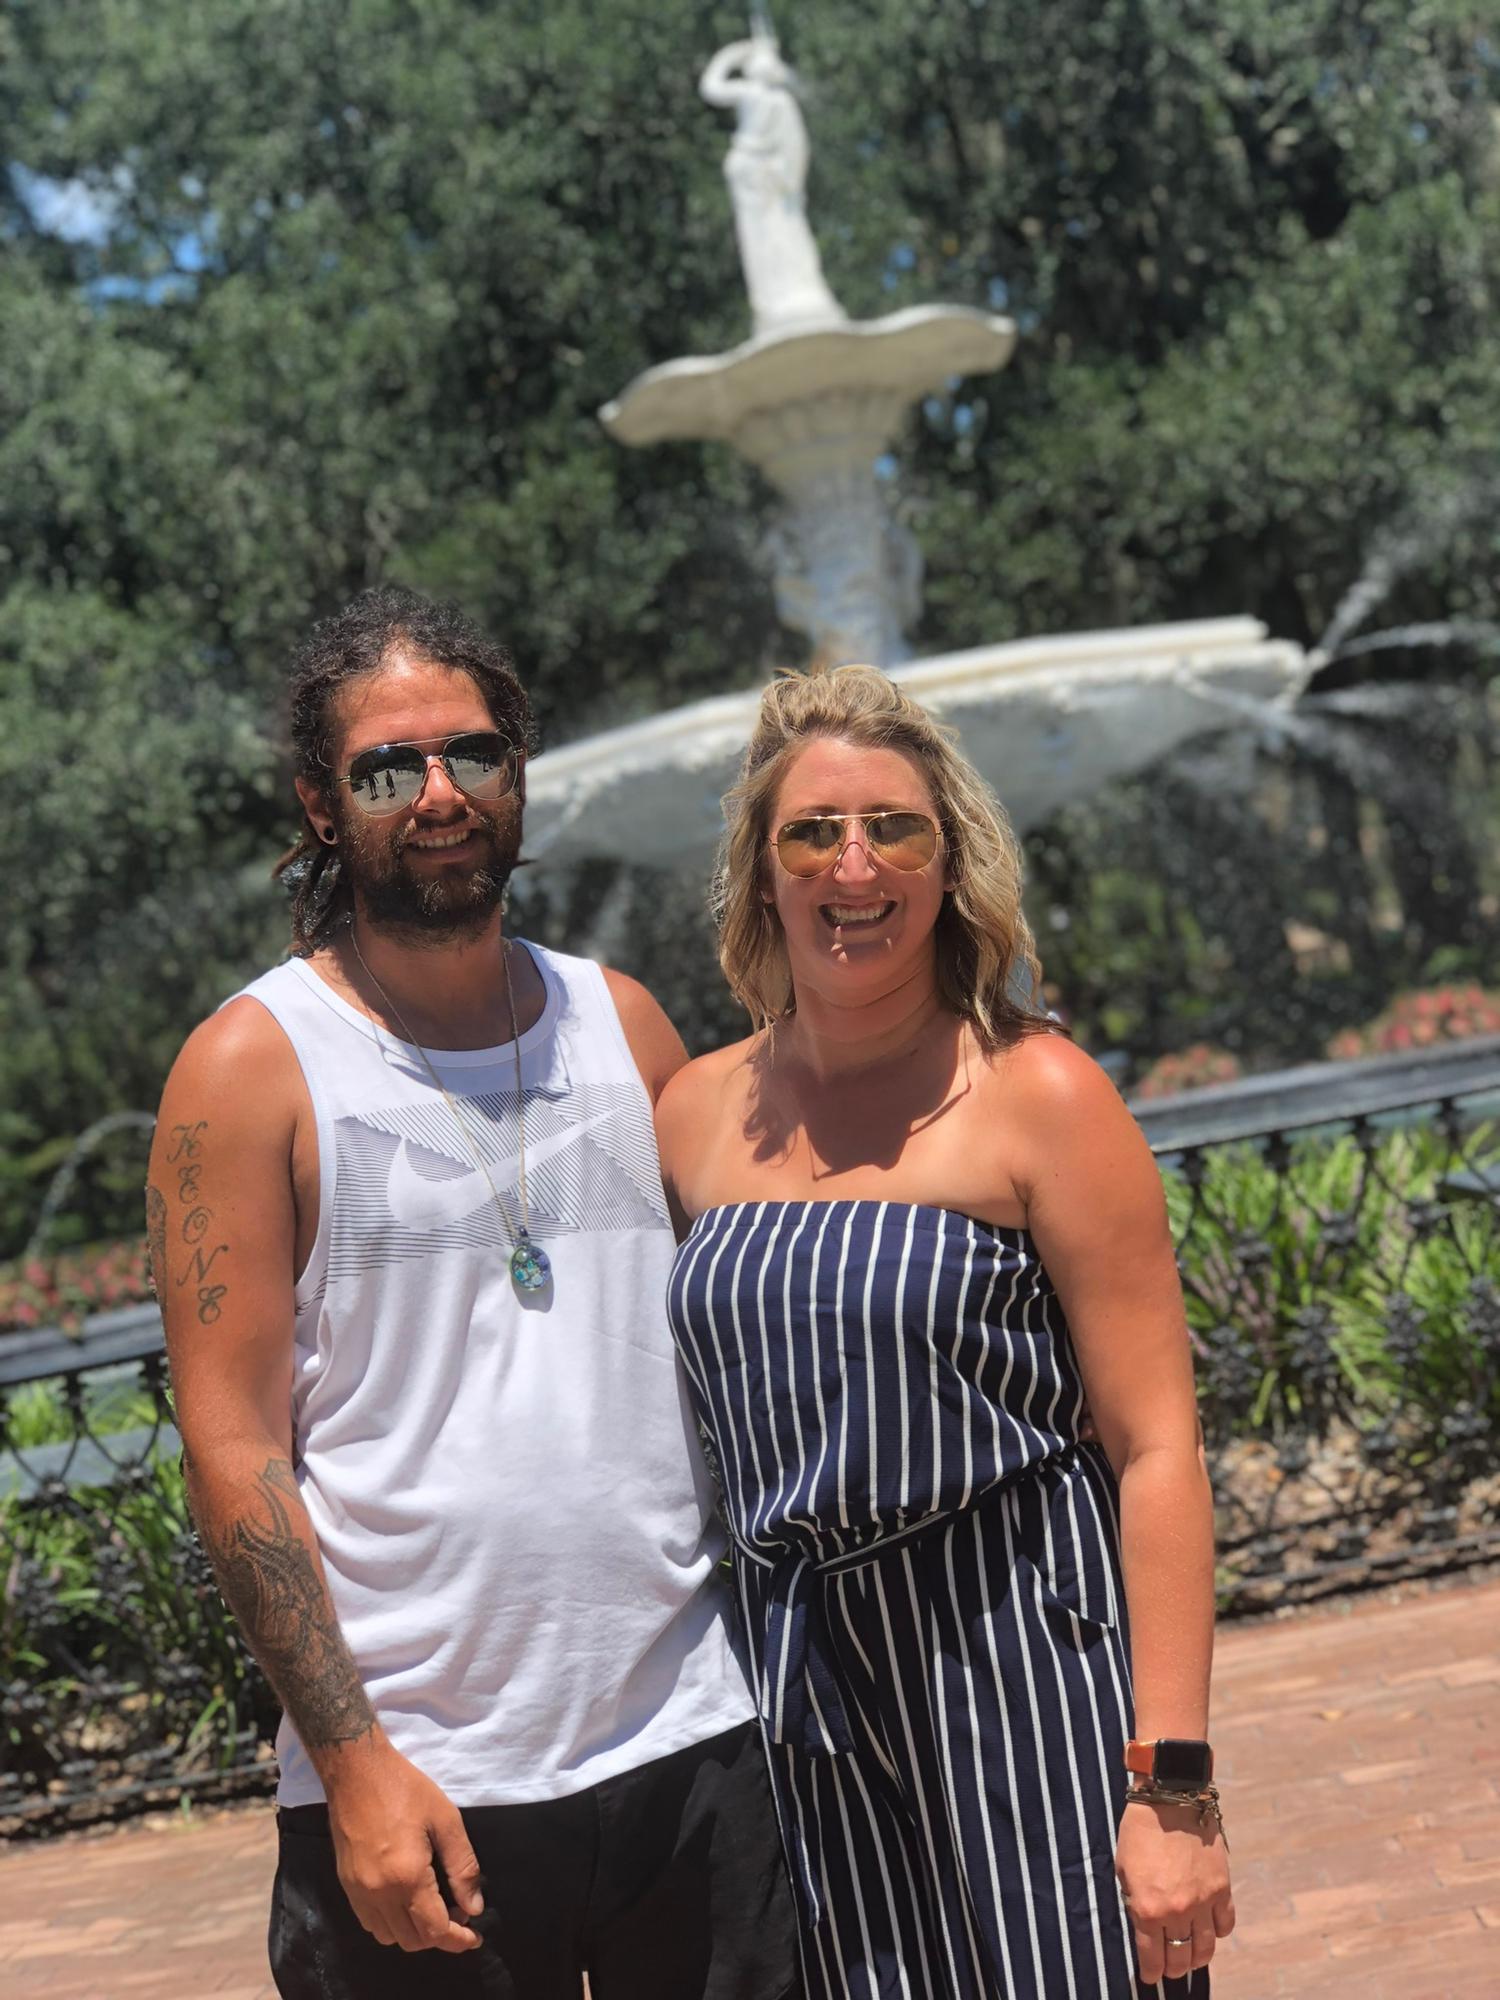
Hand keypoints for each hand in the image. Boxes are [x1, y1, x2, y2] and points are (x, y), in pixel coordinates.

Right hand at [323, 1739, 483, 1952]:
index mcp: (407, 1877)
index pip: (435, 1930)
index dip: (458, 1940)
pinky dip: (391, 1924)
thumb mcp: (446, 1820)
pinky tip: (406, 1901)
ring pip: (389, 1937)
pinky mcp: (347, 1886)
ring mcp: (359, 1893)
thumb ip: (463, 1867)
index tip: (475, 1937)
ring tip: (433, 1909)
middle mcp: (379, 1894)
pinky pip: (370, 1923)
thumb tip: (474, 1907)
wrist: (356, 1772)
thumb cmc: (405, 1789)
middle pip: (412, 1941)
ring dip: (414, 1933)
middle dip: (439, 1936)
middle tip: (458, 1914)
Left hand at [1116, 1795, 1233, 1985]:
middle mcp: (1178, 1912)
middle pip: (1180, 1958)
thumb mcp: (1124, 1869)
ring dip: (1197, 1959)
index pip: (1151, 1957)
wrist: (1170, 1799)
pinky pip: (1225, 1925)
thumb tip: (1143, 1923)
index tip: (1149, 1976)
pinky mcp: (1222, 1888)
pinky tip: (1210, 1931)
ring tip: (1191, 1958)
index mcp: (1149, 1909)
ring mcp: (1204, 1902)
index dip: (1150, 1972)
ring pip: (1205, 1949)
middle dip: (1173, 1969)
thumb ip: (1135, 1900)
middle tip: (1170, 1968)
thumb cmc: (1139, 1831)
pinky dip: (1218, 1932)